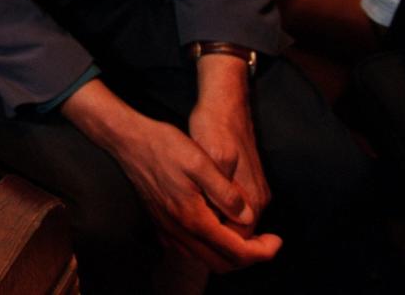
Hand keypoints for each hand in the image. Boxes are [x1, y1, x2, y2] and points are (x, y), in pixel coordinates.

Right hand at [62, 80, 280, 273]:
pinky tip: (218, 229)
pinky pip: (190, 250)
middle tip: (267, 242)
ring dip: (230, 255)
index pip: (236, 251)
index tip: (277, 240)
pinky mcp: (161, 225)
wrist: (127, 141)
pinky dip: (211, 249)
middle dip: (249, 258)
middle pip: (222, 264)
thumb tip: (248, 217)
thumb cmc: (163, 145)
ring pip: (205, 260)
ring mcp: (167, 230)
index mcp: (193, 217)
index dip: (262, 251)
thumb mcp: (201, 161)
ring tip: (247, 237)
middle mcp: (179, 231)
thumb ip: (225, 192)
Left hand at [189, 55, 271, 230]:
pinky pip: (233, 209)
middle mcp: (259, 198)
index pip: (238, 239)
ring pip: (235, 223)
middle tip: (181, 233)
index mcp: (252, 196)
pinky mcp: (247, 183)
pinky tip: (194, 206)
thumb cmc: (215, 127)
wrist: (226, 103)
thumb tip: (227, 217)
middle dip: (214, 238)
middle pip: (238, 235)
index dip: (215, 241)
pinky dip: (216, 213)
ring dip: (214, 226)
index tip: (187, 236)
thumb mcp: (212, 157)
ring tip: (184, 222)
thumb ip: (221, 190)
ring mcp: (255, 191)